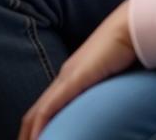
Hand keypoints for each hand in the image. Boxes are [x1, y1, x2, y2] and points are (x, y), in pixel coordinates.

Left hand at [19, 0, 136, 139]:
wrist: (130, 27)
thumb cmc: (126, 51)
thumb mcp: (111, 77)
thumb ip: (104, 91)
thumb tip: (107, 108)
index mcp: (69, 78)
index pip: (43, 109)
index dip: (34, 128)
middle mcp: (63, 77)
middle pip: (34, 113)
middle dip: (26, 135)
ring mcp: (67, 77)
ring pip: (39, 112)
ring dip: (30, 135)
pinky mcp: (75, 79)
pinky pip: (51, 106)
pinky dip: (41, 124)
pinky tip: (36, 139)